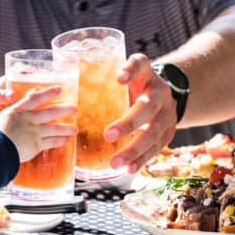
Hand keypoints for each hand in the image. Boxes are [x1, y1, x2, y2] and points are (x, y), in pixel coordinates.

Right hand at [0, 86, 76, 162]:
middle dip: (64, 110)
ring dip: (66, 128)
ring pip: (54, 128)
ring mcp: (34, 131)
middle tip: (74, 108)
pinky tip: (67, 140)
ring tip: (75, 129)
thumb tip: (17, 113)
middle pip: (50, 112)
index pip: (35, 98)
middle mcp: (29, 119)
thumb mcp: (2, 117)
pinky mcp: (37, 144)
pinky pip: (52, 142)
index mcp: (18, 110)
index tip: (58, 90)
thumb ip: (13, 114)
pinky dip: (60, 140)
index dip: (47, 93)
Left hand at [101, 53, 176, 172]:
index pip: (141, 64)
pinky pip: (155, 149)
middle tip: (108, 135)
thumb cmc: (133, 85)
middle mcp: (160, 93)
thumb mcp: (124, 75)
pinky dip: (141, 160)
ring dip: (134, 150)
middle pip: (148, 107)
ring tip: (115, 163)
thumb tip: (67, 86)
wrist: (162, 95)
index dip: (131, 69)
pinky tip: (128, 169)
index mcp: (147, 74)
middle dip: (129, 123)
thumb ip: (103, 76)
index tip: (119, 78)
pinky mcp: (167, 134)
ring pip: (153, 133)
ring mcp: (167, 115)